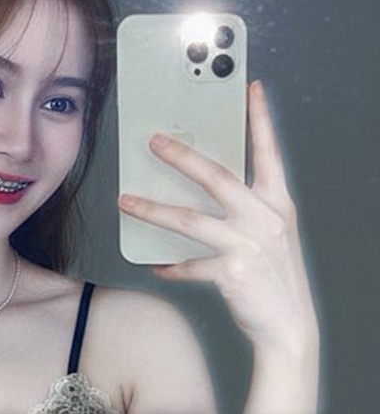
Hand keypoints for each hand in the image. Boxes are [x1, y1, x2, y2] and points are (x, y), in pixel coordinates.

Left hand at [118, 80, 318, 352]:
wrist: (288, 325)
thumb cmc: (274, 277)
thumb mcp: (271, 233)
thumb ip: (246, 208)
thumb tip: (199, 188)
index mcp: (277, 203)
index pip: (268, 152)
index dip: (259, 118)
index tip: (249, 87)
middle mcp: (265, 218)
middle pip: (217, 177)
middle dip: (182, 155)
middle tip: (153, 140)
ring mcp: (249, 244)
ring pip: (190, 219)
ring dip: (153, 209)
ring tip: (125, 201)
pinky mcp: (232, 273)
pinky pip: (188, 265)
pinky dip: (169, 266)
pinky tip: (154, 265)